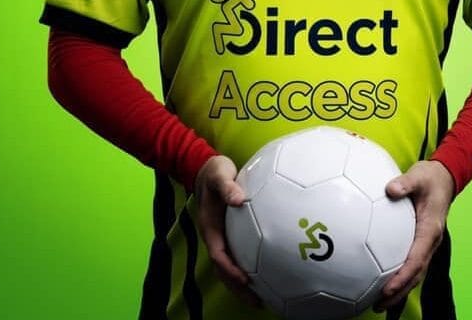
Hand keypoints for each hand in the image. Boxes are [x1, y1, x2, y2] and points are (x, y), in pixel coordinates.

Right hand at [194, 155, 260, 306]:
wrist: (206, 168)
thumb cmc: (214, 172)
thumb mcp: (219, 175)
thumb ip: (227, 187)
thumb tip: (238, 199)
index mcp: (210, 227)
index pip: (219, 255)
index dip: (230, 270)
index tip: (245, 279)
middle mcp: (215, 236)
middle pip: (224, 270)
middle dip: (238, 288)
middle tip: (258, 302)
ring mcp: (221, 236)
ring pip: (230, 267)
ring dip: (242, 284)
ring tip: (262, 299)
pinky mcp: (230, 233)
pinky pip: (237, 255)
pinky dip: (249, 268)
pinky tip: (265, 273)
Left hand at [375, 159, 455, 309]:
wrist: (443, 177)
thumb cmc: (430, 177)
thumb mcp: (418, 176)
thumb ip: (405, 183)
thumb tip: (390, 189)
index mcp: (431, 229)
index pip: (417, 259)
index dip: (402, 276)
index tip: (387, 289)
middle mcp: (430, 241)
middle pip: (416, 274)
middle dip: (399, 292)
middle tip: (378, 305)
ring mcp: (426, 243)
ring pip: (414, 273)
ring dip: (399, 289)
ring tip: (378, 303)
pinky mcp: (420, 241)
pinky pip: (410, 263)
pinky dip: (399, 276)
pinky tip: (381, 282)